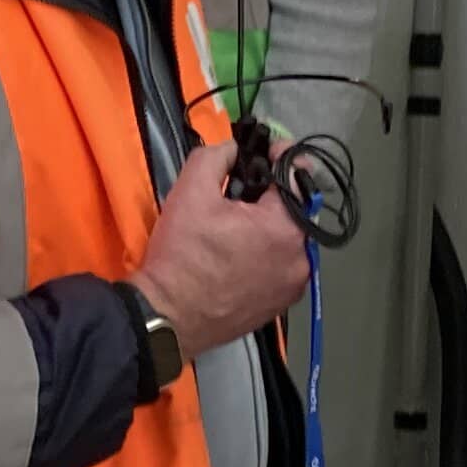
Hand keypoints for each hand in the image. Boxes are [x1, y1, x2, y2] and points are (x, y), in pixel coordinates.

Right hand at [134, 154, 309, 355]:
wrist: (166, 317)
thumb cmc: (180, 255)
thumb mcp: (190, 191)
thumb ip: (216, 156)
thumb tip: (233, 149)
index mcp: (285, 228)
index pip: (298, 177)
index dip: (282, 158)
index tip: (266, 152)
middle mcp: (300, 259)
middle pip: (294, 212)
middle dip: (272, 197)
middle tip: (241, 192)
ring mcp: (292, 287)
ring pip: (289, 242)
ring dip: (270, 228)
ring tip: (237, 227)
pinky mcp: (280, 306)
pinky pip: (281, 268)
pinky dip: (267, 256)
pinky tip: (239, 255)